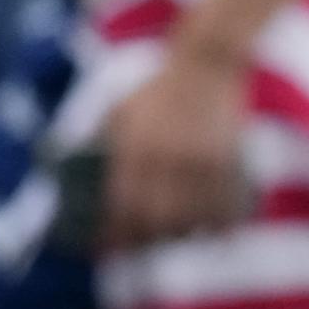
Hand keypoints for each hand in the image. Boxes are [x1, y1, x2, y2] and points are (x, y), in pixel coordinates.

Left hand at [100, 43, 248, 249]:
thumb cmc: (158, 86)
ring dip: (184, 234)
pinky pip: (224, 202)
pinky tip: (217, 228)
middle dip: (148, 239)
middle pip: (156, 219)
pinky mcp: (227, 157)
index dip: (113, 234)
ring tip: (179, 236)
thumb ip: (106, 144)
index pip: (121, 207)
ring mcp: (198, 159)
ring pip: (191, 216)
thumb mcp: (121, 111)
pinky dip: (221, 221)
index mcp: (135, 149)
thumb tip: (82, 177)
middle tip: (144, 244)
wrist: (207, 62)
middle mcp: (165, 159)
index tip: (107, 246)